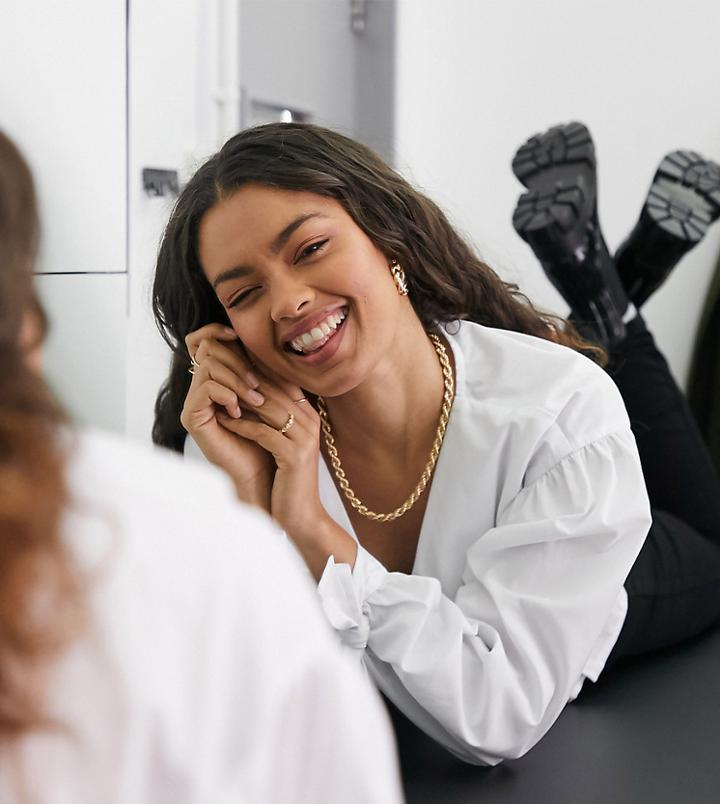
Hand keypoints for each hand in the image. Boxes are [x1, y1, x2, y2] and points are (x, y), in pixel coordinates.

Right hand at [182, 324, 273, 507]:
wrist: (262, 472)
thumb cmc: (268, 437)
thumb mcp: (269, 397)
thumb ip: (262, 369)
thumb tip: (265, 339)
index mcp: (216, 378)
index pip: (203, 339)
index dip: (216, 331)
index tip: (237, 335)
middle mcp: (199, 387)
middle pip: (207, 347)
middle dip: (237, 360)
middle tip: (257, 385)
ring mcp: (194, 402)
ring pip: (209, 365)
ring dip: (237, 379)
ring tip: (255, 400)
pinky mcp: (192, 416)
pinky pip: (207, 388)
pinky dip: (228, 395)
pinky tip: (240, 412)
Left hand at [216, 362, 356, 577]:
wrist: (301, 516)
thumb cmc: (286, 479)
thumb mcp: (281, 442)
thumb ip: (272, 416)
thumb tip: (247, 390)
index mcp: (309, 415)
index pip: (282, 381)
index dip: (256, 370)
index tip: (230, 364)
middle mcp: (311, 421)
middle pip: (274, 389)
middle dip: (245, 380)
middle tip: (219, 373)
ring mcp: (304, 438)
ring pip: (268, 407)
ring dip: (240, 400)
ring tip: (217, 394)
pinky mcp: (294, 455)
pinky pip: (263, 432)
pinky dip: (242, 425)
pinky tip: (224, 421)